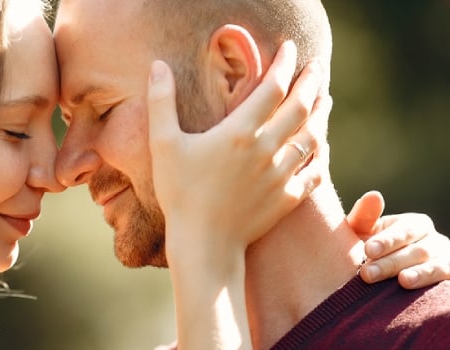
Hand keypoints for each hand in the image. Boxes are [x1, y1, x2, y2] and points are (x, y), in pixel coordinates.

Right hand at [149, 41, 325, 251]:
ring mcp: (281, 175)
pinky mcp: (288, 198)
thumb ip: (162, 102)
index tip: (290, 48)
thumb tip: (158, 66)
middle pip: (300, 107)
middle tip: (316, 67)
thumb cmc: (180, 193)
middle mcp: (267, 149)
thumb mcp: (163, 144)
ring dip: (321, 114)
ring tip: (326, 99)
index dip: (284, 64)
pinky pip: (314, 171)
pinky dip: (321, 154)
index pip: (272, 87)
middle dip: (311, 82)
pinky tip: (321, 147)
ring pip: (312, 137)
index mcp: (240, 132)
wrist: (204, 243)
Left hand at [346, 190, 449, 288]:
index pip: (405, 230)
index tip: (368, 250)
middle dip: (392, 262)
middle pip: (419, 251)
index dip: (388, 240)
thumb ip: (364, 218)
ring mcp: (446, 262)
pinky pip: (447, 284)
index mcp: (414, 225)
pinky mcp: (449, 280)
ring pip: (437, 267)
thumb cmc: (371, 251)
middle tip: (367, 274)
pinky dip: (435, 286)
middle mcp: (435, 242)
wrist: (385, 280)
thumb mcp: (364, 234)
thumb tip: (374, 195)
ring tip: (402, 281)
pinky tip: (422, 293)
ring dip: (419, 275)